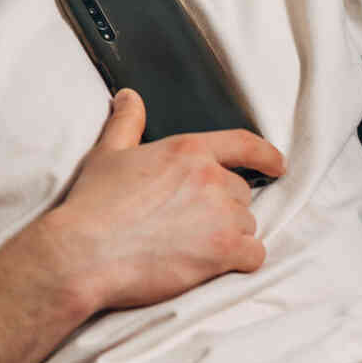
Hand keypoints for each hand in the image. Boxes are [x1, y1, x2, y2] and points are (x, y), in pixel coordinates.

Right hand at [39, 89, 284, 314]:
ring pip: (247, 224)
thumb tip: (129, 97)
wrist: (84, 253)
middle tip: (191, 223)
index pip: (243, 145)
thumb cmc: (93, 205)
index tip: (277, 164)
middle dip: (224, 207)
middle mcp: (211, 179)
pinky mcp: (223, 252)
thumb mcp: (108, 153)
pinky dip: (241, 260)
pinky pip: (254, 254)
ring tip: (193, 246)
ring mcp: (220, 216)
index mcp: (188, 150)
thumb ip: (127, 122)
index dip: (265, 155)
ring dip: (229, 235)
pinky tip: (215, 264)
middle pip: (241, 193)